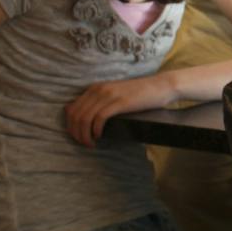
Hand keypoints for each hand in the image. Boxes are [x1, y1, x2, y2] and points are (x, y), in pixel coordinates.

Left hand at [65, 74, 179, 145]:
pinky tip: (99, 136)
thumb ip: (100, 102)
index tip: (78, 137)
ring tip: (90, 144)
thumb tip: (86, 118)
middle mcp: (98, 90)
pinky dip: (95, 130)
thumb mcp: (115, 94)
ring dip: (84, 135)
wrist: (161, 86)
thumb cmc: (140, 94)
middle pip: (75, 115)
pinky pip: (99, 118)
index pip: (71, 109)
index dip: (70, 126)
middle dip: (75, 133)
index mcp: (95, 88)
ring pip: (85, 118)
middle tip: (84, 144)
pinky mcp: (120, 102)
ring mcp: (109, 95)